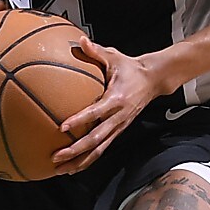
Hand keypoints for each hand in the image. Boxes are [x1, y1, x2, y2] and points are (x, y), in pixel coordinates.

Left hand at [52, 40, 157, 170]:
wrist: (153, 80)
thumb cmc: (130, 68)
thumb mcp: (114, 57)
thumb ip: (96, 51)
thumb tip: (79, 40)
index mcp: (116, 99)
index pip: (96, 112)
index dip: (80, 120)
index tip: (63, 127)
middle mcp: (118, 117)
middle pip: (96, 139)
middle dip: (75, 150)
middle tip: (56, 156)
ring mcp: (119, 127)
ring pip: (99, 149)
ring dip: (80, 161)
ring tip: (60, 170)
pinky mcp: (118, 131)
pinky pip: (102, 149)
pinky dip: (88, 160)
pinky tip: (73, 167)